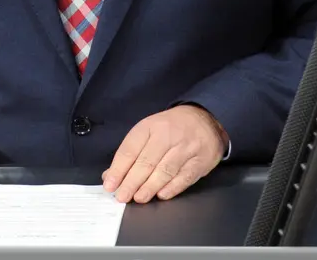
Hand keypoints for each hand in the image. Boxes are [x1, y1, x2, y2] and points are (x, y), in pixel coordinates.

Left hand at [101, 105, 226, 202]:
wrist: (205, 119)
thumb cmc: (172, 128)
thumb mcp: (149, 131)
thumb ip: (131, 153)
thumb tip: (111, 176)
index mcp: (150, 126)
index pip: (130, 149)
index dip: (118, 169)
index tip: (110, 184)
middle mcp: (168, 135)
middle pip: (146, 161)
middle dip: (131, 182)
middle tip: (122, 196)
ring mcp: (186, 148)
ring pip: (165, 170)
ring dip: (149, 187)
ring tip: (139, 198)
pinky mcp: (200, 160)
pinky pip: (184, 177)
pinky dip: (172, 188)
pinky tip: (161, 195)